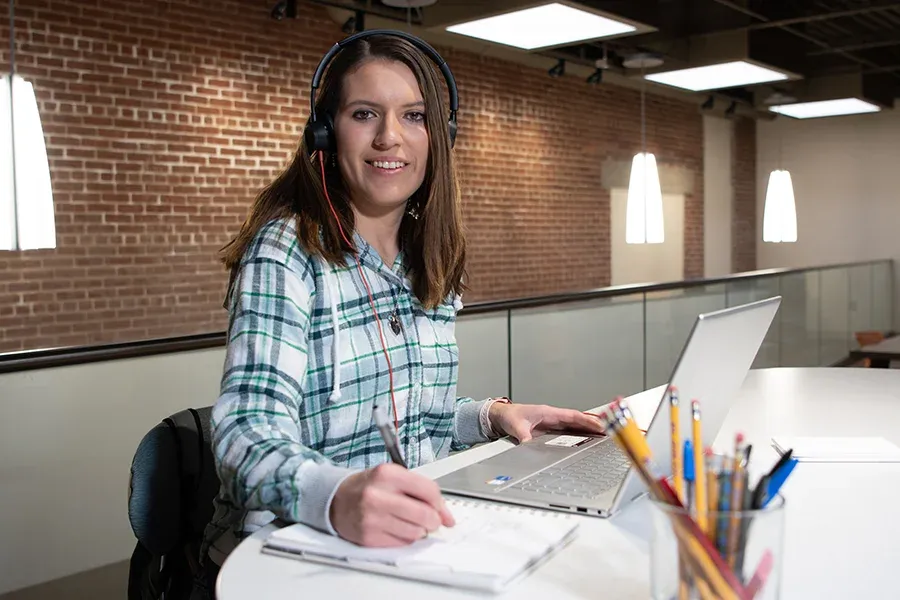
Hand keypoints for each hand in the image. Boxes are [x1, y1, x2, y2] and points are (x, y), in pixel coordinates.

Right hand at [330, 463, 454, 546]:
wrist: (336, 500)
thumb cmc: (368, 487)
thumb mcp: (393, 477)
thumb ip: (420, 491)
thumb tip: (446, 515)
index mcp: (387, 474)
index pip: (428, 490)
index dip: (441, 504)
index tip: (443, 511)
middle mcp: (378, 495)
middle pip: (425, 514)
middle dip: (433, 520)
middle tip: (430, 519)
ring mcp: (372, 518)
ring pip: (416, 532)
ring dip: (419, 530)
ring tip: (407, 521)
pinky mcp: (369, 537)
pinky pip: (402, 543)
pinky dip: (405, 538)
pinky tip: (395, 528)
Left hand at [489, 401, 605, 442]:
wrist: (501, 416)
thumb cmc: (510, 417)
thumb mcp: (517, 428)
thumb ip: (524, 437)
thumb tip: (529, 445)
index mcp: (548, 412)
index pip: (572, 416)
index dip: (587, 420)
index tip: (600, 424)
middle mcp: (553, 415)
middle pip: (578, 420)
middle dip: (594, 424)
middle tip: (611, 430)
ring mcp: (553, 421)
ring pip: (575, 424)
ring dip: (589, 428)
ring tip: (605, 434)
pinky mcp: (551, 427)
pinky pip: (569, 429)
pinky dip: (580, 432)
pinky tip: (588, 438)